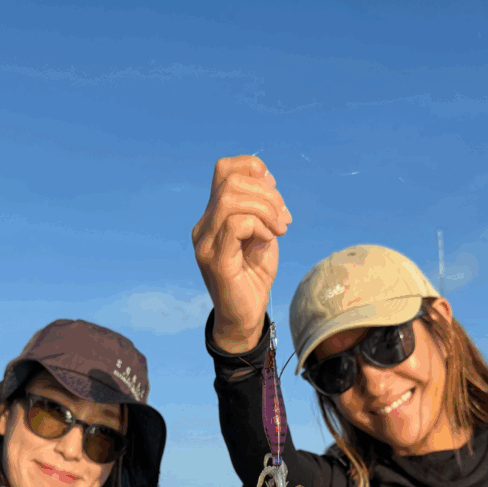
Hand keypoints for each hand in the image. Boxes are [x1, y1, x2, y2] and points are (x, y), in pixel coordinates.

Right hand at [192, 155, 289, 353]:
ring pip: (230, 199)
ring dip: (265, 209)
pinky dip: (259, 225)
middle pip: (230, 182)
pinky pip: (235, 224)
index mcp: (213, 217)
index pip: (224, 169)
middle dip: (266, 194)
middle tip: (283, 218)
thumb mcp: (263, 234)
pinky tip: (268, 240)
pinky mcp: (216, 260)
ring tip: (279, 230)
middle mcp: (203, 227)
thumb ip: (262, 209)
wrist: (245, 317)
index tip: (275, 194)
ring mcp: (205, 244)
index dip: (254, 169)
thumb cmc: (254, 277)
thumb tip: (267, 180)